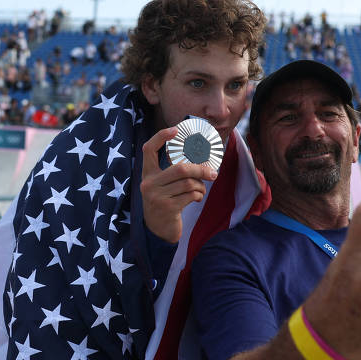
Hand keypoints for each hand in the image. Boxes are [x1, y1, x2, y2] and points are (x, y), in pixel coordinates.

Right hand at [140, 127, 217, 243]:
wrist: (158, 230)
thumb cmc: (165, 201)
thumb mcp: (163, 185)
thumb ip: (174, 173)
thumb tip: (201, 159)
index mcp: (147, 174)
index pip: (149, 149)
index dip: (161, 137)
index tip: (175, 129)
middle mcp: (149, 183)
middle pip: (180, 169)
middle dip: (201, 170)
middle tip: (213, 173)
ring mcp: (157, 196)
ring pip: (189, 183)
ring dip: (201, 186)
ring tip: (201, 190)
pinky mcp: (167, 208)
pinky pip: (191, 195)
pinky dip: (198, 195)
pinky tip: (196, 198)